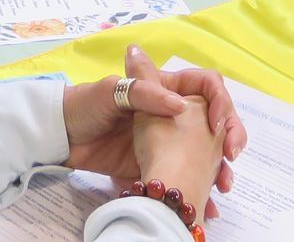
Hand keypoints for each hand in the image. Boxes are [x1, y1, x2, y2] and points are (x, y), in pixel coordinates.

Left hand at [62, 47, 240, 220]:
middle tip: (231, 157)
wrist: (62, 137)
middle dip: (229, 138)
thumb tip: (181, 107)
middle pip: (214, 120)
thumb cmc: (86, 105)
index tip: (218, 124)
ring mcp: (167, 140)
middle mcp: (172, 112)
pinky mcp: (157, 165)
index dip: (220, 102)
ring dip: (218, 169)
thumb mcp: (112, 91)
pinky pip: (184, 177)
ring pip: (205, 152)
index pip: (207, 86)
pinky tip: (207, 205)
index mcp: (165, 87)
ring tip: (222, 187)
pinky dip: (198, 191)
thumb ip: (146, 94)